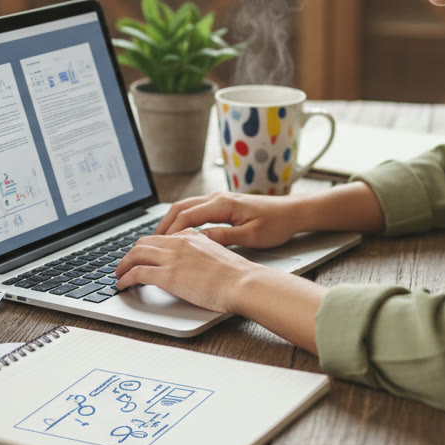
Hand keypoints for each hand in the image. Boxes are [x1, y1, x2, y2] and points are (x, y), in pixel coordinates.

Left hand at [115, 229, 260, 312]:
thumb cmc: (236, 275)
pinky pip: (137, 273)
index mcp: (191, 236)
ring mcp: (172, 258)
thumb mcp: (217, 253)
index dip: (147, 247)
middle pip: (143, 243)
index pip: (160, 237)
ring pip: (135, 255)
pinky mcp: (168, 276)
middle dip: (131, 254)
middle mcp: (178, 242)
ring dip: (123, 265)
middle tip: (126, 265)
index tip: (141, 256)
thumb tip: (190, 262)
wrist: (242, 282)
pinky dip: (126, 278)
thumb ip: (200, 252)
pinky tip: (123, 285)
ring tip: (119, 275)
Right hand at [153, 192, 302, 249]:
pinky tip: (180, 232)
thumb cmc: (277, 224)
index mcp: (223, 204)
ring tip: (160, 239)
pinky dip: (183, 219)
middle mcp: (218, 198)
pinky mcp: (225, 204)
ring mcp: (221, 199)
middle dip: (164, 224)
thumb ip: (224, 236)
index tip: (158, 246)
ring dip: (171, 221)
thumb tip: (198, 240)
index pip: (187, 216)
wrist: (294, 212)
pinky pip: (196, 209)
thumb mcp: (251, 236)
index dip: (171, 232)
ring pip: (187, 206)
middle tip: (150, 242)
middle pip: (181, 208)